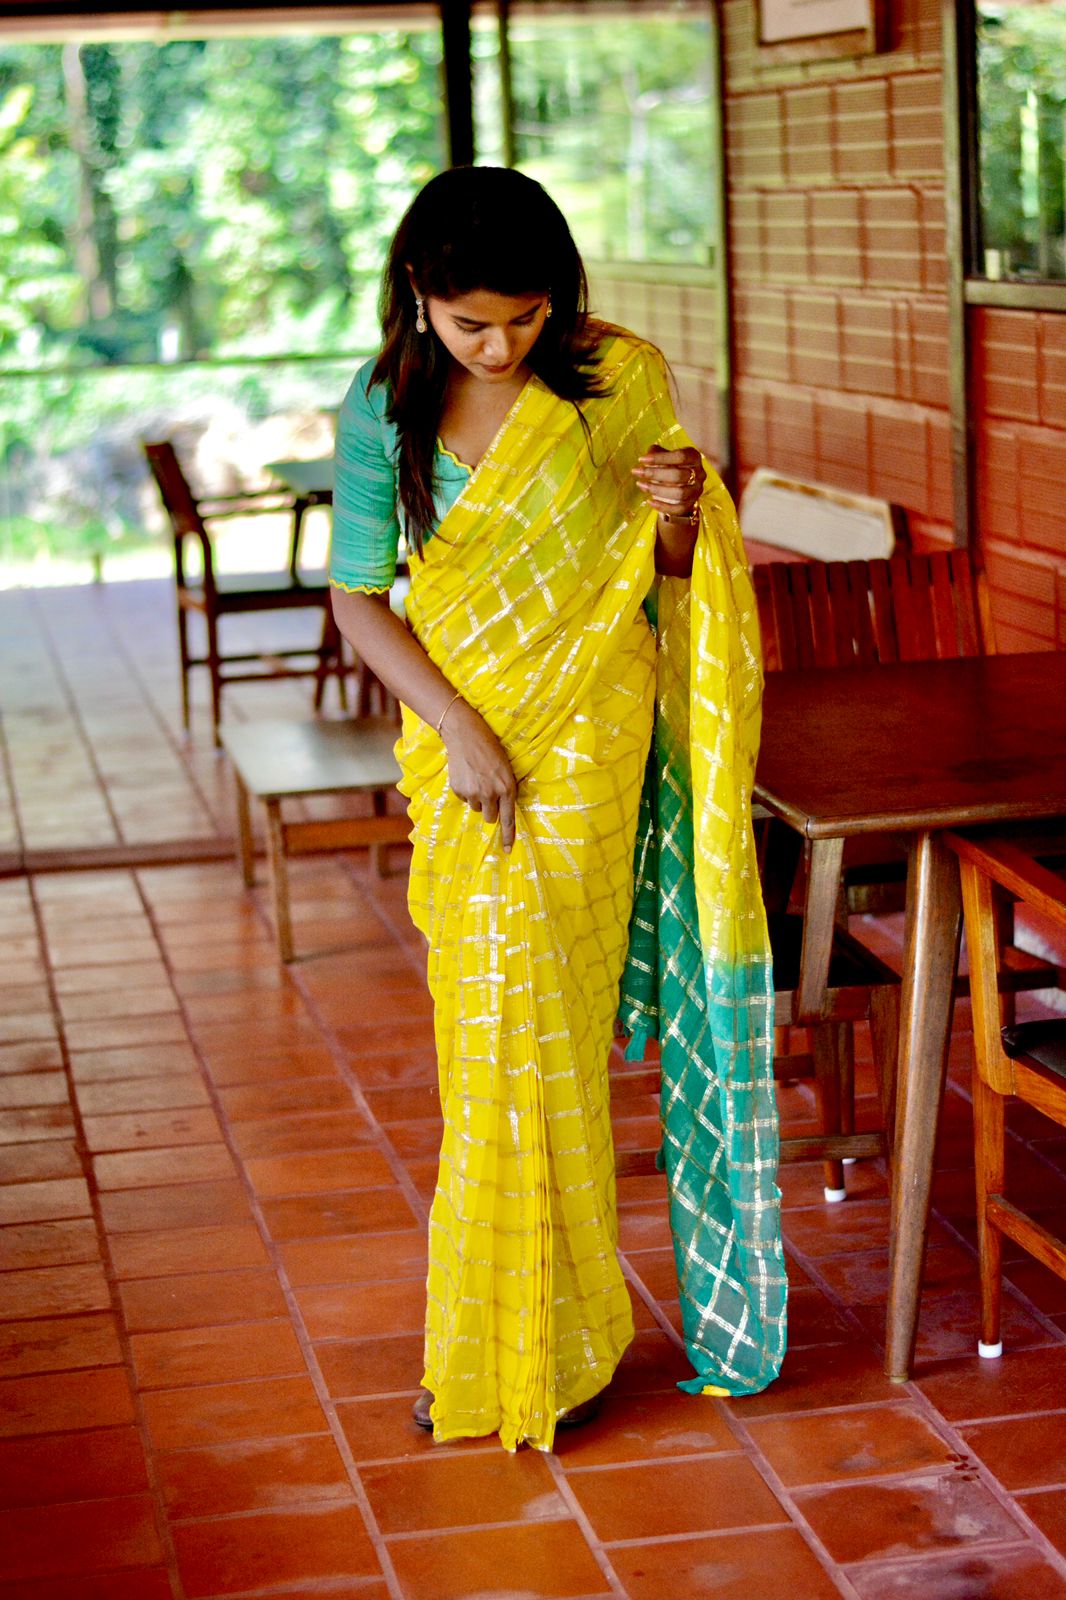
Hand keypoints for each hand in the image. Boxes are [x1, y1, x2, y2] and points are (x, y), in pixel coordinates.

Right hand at [440, 699, 517, 851]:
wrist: (466, 735)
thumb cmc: (490, 748)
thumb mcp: (505, 768)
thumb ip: (505, 789)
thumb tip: (502, 807)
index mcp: (506, 789)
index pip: (508, 819)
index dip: (507, 836)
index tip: (507, 851)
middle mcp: (491, 794)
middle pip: (491, 817)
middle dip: (490, 809)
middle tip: (488, 793)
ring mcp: (473, 793)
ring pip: (477, 808)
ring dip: (477, 798)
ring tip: (477, 777)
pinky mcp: (458, 790)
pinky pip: (463, 799)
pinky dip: (465, 790)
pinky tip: (466, 774)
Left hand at [633, 443, 704, 519]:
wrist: (678, 489)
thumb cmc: (669, 468)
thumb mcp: (664, 457)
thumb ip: (656, 453)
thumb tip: (646, 457)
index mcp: (694, 457)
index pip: (680, 456)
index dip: (660, 458)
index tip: (641, 459)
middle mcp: (699, 473)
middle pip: (678, 475)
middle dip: (655, 474)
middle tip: (637, 472)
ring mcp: (696, 490)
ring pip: (679, 493)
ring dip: (657, 489)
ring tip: (641, 485)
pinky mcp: (691, 505)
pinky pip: (678, 509)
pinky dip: (663, 506)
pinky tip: (650, 501)